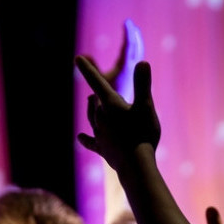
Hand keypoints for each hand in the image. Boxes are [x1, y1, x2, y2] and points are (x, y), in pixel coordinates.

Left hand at [75, 56, 159, 171]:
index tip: (77, 58)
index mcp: (111, 105)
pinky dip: (86, 138)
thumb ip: (143, 84)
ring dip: (91, 109)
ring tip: (90, 102)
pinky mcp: (103, 149)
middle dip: (96, 93)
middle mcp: (101, 119)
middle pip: (95, 102)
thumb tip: (142, 62)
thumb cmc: (142, 134)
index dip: (88, 69)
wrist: (135, 166)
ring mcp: (101, 135)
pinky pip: (91, 142)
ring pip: (92, 118)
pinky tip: (80, 137)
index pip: (97, 82)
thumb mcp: (146, 107)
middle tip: (96, 84)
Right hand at [86, 19, 144, 101]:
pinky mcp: (133, 78)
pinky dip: (133, 53)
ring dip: (135, 43)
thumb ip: (90, 69)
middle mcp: (131, 70)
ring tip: (133, 35)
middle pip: (135, 48)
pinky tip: (133, 53)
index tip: (127, 22)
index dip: (128, 33)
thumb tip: (79, 56)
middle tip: (130, 24)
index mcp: (125, 68)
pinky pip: (135, 61)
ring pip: (137, 54)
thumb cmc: (110, 103)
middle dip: (132, 35)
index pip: (128, 46)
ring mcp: (133, 74)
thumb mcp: (98, 84)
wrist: (124, 119)